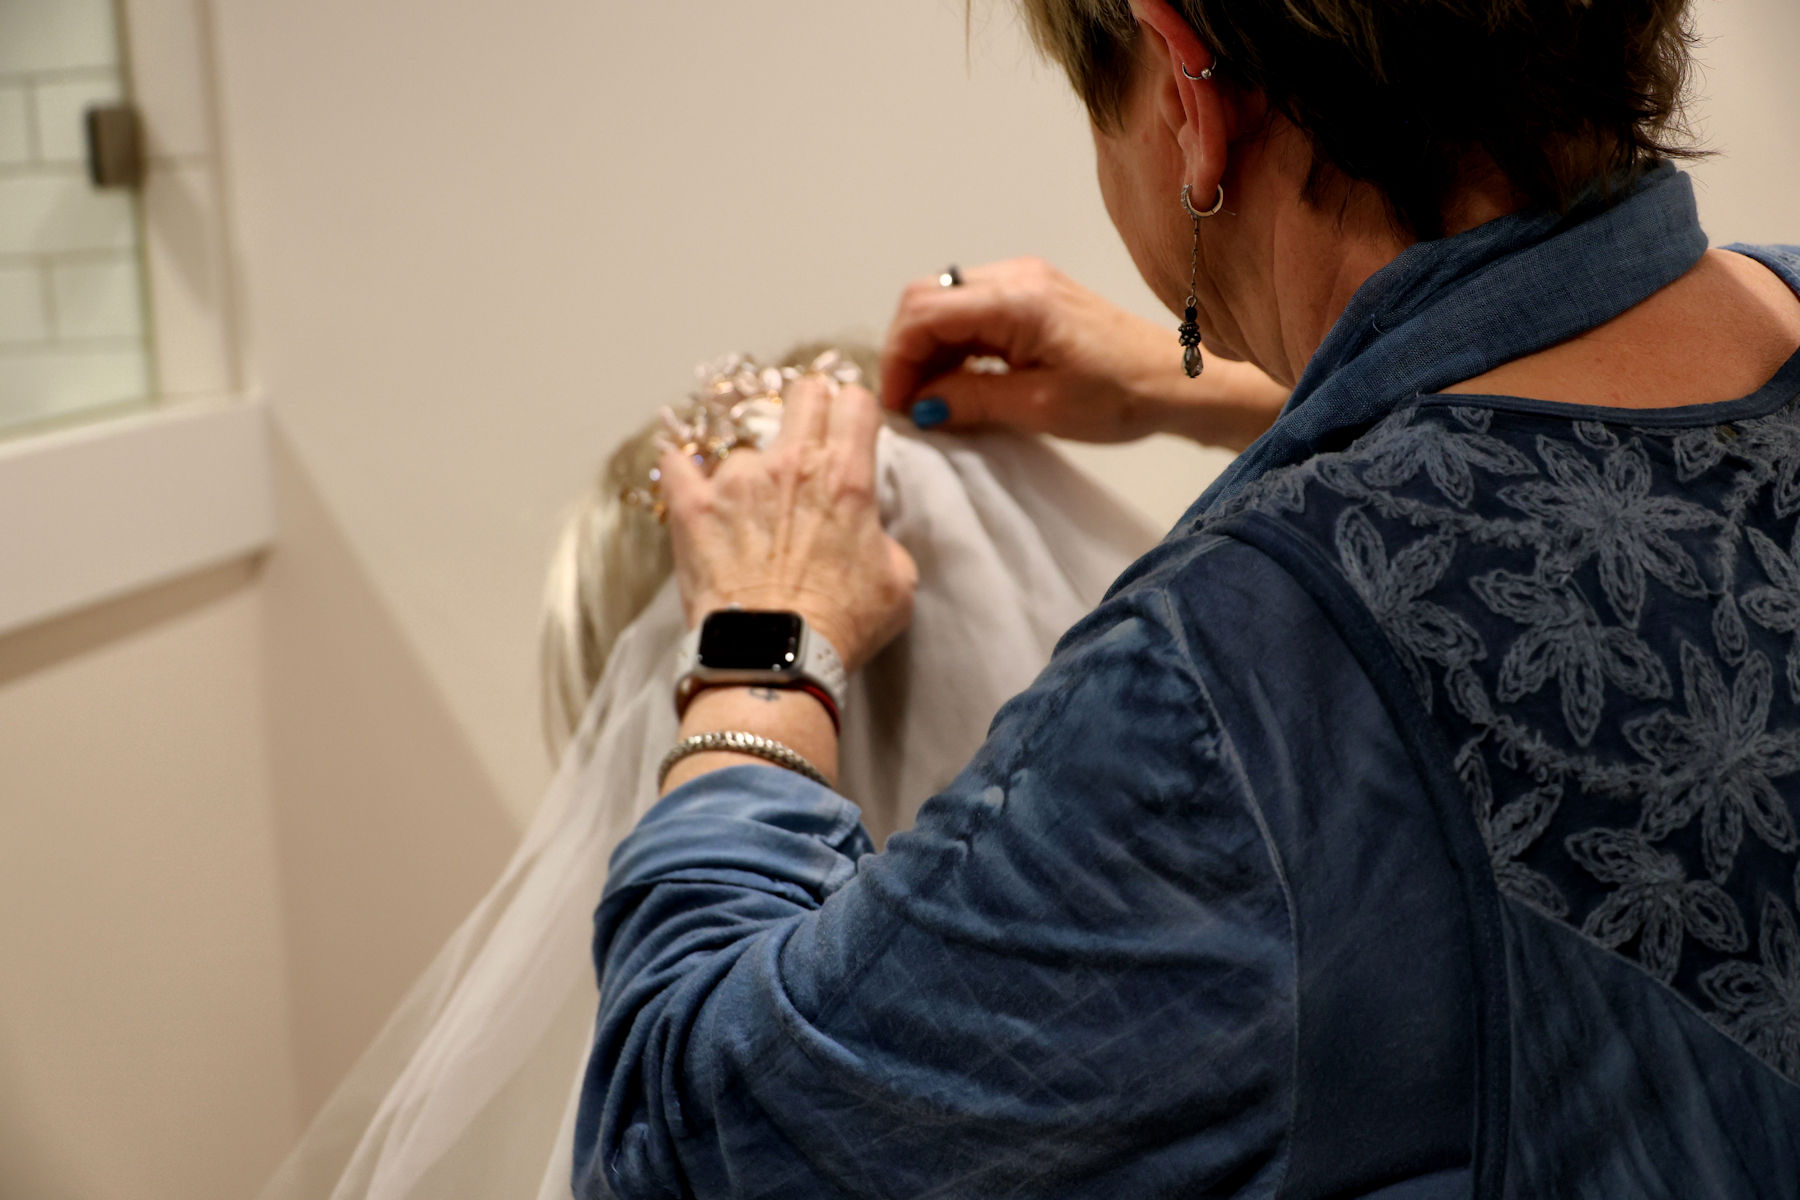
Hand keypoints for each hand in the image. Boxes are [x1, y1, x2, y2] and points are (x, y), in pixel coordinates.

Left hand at [658, 376, 916, 674]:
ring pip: (744, 445)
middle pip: (803, 392)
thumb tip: (866, 529)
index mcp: (846, 477)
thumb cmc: (840, 626)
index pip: (855, 402)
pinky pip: (677, 463)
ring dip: (751, 468)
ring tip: (751, 510)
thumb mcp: (897, 583)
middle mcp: (791, 464)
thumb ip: (884, 538)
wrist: (775, 658)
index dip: (855, 411)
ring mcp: (735, 481)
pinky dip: (683, 468)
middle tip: (808, 432)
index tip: (850, 427)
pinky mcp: (692, 507)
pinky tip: (688, 476)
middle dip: (811, 404)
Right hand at [879, 257, 1287, 451]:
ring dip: (929, 349)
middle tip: (912, 404)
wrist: (1178, 381)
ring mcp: (1024, 280)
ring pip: (945, 302)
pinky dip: (954, 343)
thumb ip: (970, 400)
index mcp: (1016, 300)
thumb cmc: (1121, 396)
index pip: (923, 311)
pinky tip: (960, 381)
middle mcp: (1015, 276)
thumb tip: (920, 405)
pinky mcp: (1033, 294)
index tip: (899, 405)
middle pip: (926, 298)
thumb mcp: (1039, 409)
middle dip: (907, 351)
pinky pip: (971, 309)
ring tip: (935, 400)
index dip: (898, 359)